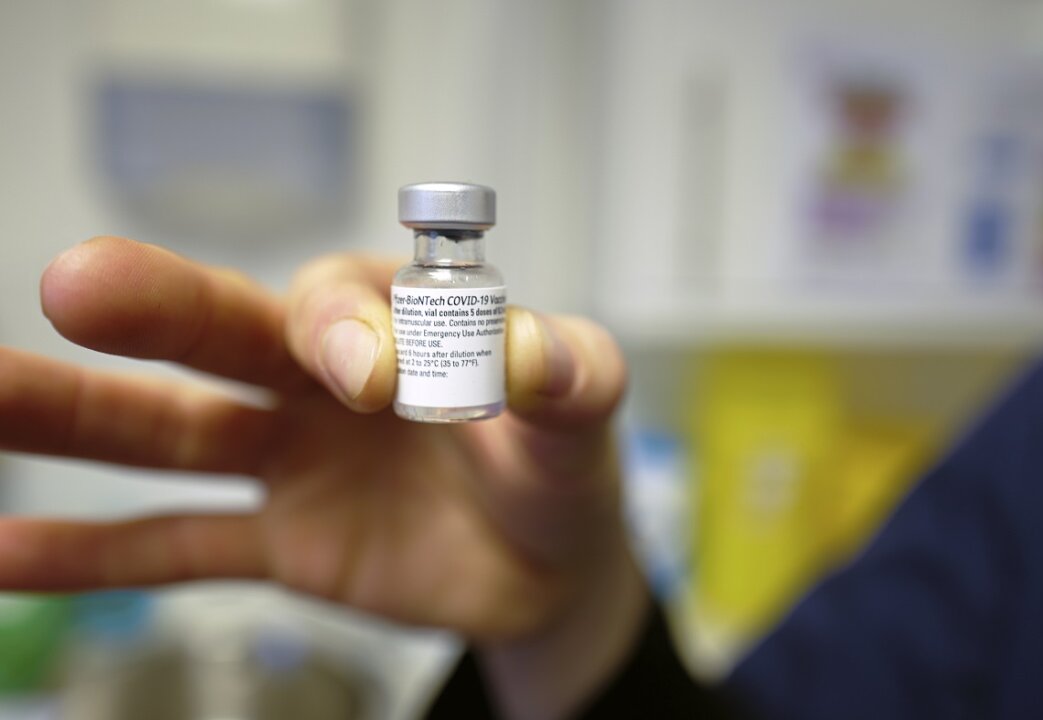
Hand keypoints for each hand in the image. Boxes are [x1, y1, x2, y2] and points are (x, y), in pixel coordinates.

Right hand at [0, 237, 647, 718]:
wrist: (548, 565)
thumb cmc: (560, 467)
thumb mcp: (584, 418)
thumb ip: (569, 376)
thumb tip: (538, 354)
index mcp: (397, 324)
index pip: (341, 301)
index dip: (341, 331)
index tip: (368, 382)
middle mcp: (325, 380)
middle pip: (226, 332)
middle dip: (157, 308)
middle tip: (79, 283)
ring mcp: (293, 460)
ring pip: (174, 432)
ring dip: (78, 418)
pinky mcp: (281, 540)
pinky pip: (181, 544)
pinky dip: (99, 554)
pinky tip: (8, 555)